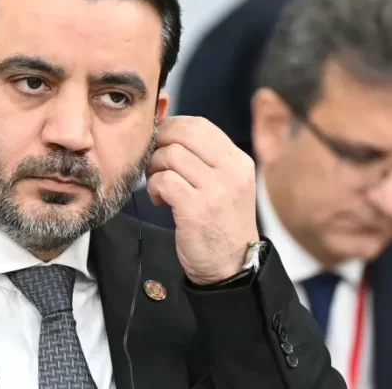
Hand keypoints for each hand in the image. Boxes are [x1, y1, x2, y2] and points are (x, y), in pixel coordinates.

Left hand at [146, 116, 258, 284]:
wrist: (232, 265)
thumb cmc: (221, 223)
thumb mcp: (225, 184)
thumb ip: (205, 158)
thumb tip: (167, 132)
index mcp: (238, 160)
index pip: (199, 125)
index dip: (172, 127)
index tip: (160, 142)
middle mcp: (231, 170)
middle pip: (183, 133)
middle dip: (159, 143)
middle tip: (154, 162)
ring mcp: (215, 189)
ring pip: (170, 155)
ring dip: (154, 168)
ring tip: (158, 185)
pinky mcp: (196, 208)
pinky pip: (164, 180)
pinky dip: (154, 187)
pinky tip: (160, 200)